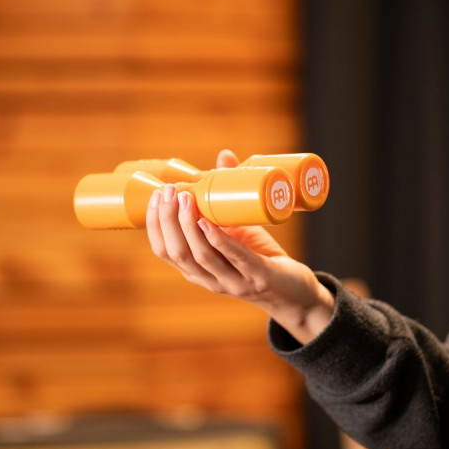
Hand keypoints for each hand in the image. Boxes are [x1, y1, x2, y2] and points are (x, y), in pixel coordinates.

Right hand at [145, 149, 334, 343]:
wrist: (294, 292)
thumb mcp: (238, 229)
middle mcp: (209, 280)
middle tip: (169, 191)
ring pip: (200, 256)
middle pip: (178, 252)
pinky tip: (208, 223)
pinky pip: (234, 258)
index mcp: (197, 271)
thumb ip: (225, 201)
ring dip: (188, 225)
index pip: (165, 251)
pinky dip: (218, 240)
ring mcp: (233, 282)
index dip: (154, 224)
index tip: (155, 196)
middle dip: (168, 219)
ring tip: (186, 199)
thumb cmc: (260, 257)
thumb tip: (224, 156)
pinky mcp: (258, 278)